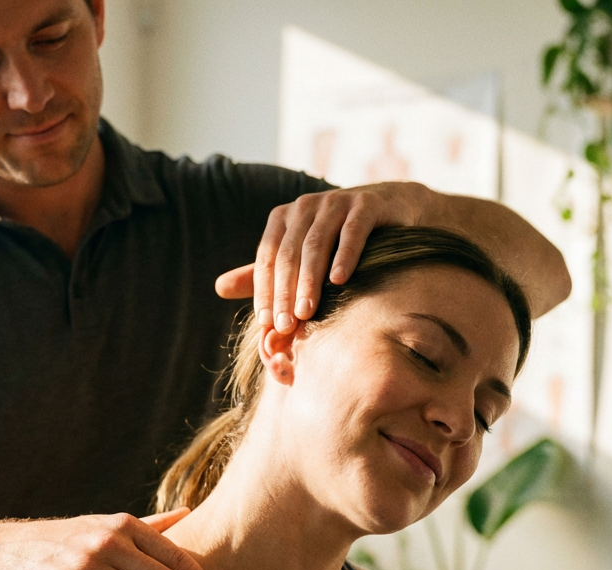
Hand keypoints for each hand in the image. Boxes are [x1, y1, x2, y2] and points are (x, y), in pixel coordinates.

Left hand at [216, 182, 428, 332]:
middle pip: (289, 254)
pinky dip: (345, 256)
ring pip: (316, 245)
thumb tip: (218, 288)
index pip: (267, 258)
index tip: (265, 324)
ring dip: (310, 281)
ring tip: (306, 312)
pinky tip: (340, 280)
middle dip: (284, 292)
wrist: (393, 211)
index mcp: (283, 218)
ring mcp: (336, 202)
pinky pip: (352, 232)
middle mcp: (305, 205)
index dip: (264, 291)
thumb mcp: (298, 255)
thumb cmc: (339, 238)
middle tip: (285, 326)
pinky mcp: (366, 205)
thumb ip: (262, 273)